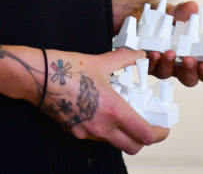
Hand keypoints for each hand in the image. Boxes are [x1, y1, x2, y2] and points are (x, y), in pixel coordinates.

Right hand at [38, 46, 168, 154]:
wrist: (39, 78)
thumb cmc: (68, 69)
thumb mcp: (101, 61)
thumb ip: (124, 59)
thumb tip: (139, 55)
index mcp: (114, 110)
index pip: (145, 135)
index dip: (159, 134)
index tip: (163, 127)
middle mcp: (103, 127)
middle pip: (133, 147)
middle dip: (144, 140)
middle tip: (148, 126)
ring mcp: (88, 132)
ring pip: (115, 143)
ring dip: (125, 135)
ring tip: (126, 116)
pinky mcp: (75, 131)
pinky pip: (98, 137)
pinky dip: (107, 130)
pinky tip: (103, 112)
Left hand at [111, 0, 202, 87]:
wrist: (118, 10)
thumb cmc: (145, 11)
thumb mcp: (162, 8)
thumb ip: (177, 10)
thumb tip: (193, 7)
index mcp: (185, 47)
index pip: (201, 65)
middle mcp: (173, 59)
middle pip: (187, 77)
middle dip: (190, 72)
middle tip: (189, 61)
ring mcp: (156, 61)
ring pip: (166, 73)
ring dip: (169, 66)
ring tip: (169, 53)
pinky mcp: (139, 61)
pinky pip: (146, 67)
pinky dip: (150, 61)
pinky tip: (151, 53)